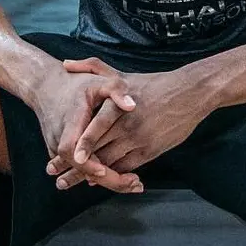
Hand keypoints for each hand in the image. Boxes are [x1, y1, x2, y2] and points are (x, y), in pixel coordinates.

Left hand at [47, 57, 212, 190]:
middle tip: (56, 174)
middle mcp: (128, 123)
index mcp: (119, 104)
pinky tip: (99, 179)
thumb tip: (65, 63)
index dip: (82, 144)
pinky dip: (112, 174)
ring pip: (111, 162)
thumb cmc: (153, 83)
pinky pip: (127, 167)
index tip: (67, 155)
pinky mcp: (151, 151)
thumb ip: (91, 68)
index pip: (96, 127)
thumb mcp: (121, 73)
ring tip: (72, 182)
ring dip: (91, 175)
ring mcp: (140, 139)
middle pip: (98, 149)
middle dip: (76, 164)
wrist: (190, 93)